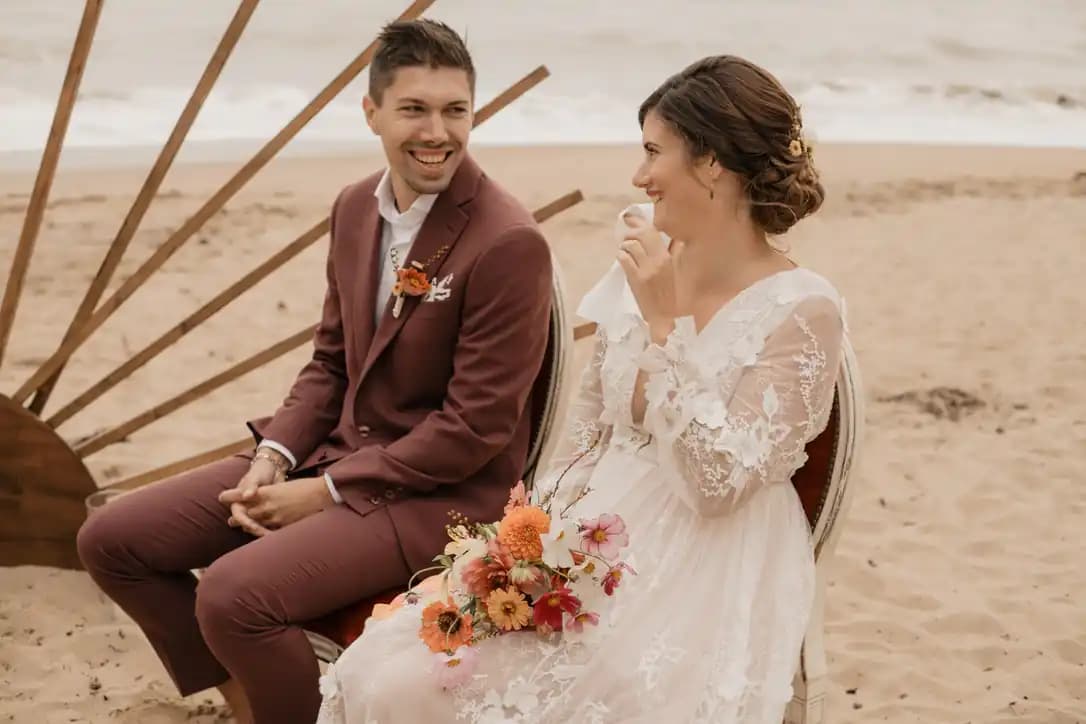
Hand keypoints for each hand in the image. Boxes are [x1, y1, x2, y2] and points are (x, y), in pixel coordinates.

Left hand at [219, 477, 331, 532]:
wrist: (322, 494)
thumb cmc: (305, 487)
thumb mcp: (284, 486)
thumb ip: (270, 494)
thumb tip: (261, 497)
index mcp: (267, 492)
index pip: (243, 495)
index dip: (231, 497)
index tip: (222, 497)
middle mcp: (267, 505)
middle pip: (246, 513)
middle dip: (238, 517)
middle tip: (230, 521)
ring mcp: (275, 517)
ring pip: (255, 525)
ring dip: (249, 527)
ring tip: (244, 530)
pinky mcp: (283, 526)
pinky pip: (269, 533)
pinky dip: (264, 534)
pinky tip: (263, 536)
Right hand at [221, 458, 281, 535]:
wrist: (274, 470)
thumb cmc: (260, 472)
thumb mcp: (256, 477)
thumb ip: (251, 485)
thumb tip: (246, 496)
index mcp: (238, 502)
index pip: (237, 515)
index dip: (243, 521)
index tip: (253, 525)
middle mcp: (245, 510)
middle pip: (245, 526)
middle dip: (255, 531)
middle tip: (265, 534)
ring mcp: (255, 514)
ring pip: (256, 528)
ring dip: (263, 532)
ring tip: (274, 536)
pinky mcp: (266, 516)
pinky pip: (267, 526)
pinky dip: (272, 529)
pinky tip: (281, 531)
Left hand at [616, 212, 683, 342]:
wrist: (665, 318)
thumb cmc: (668, 296)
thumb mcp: (672, 271)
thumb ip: (669, 253)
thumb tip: (664, 237)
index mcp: (668, 257)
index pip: (653, 232)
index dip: (639, 222)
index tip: (629, 217)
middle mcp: (658, 261)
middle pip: (641, 235)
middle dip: (629, 232)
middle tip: (625, 237)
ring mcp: (647, 270)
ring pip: (631, 245)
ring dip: (624, 245)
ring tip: (624, 250)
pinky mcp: (636, 280)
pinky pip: (624, 259)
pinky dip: (621, 256)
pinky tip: (622, 258)